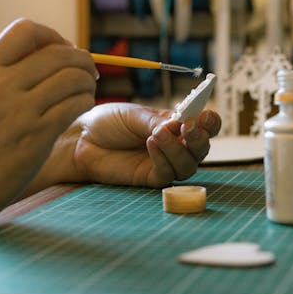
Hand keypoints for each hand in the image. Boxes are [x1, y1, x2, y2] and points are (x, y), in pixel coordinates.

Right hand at [0, 19, 97, 228]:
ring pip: (72, 77)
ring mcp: (19, 111)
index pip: (26, 30)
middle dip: (82, 60)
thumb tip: (55, 52)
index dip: (53, 36)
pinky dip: (85, 102)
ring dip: (87, 83)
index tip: (63, 51)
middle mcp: (1, 86)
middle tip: (88, 73)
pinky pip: (75, 105)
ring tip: (86, 92)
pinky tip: (81, 108)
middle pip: (58, 53)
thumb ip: (8, 73)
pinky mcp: (36, 136)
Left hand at [70, 102, 221, 187]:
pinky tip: (151, 144)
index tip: (205, 116)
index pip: (205, 126)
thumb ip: (159, 122)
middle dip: (199, 138)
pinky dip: (164, 159)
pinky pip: (168, 174)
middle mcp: (175, 145)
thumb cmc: (110, 122)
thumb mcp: (136, 115)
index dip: (210, 123)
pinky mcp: (151, 178)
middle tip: (188, 127)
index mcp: (177, 125)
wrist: (83, 139)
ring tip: (158, 134)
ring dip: (178, 149)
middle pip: (202, 148)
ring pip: (188, 164)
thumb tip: (180, 125)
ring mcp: (164, 163)